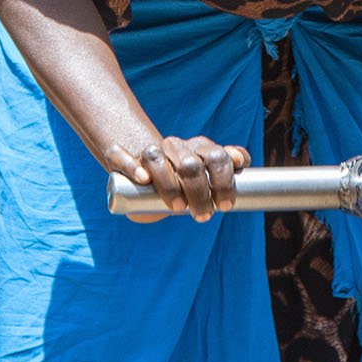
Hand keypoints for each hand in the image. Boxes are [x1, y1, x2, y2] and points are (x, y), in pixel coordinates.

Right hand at [103, 134, 249, 221]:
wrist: (147, 170)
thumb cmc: (184, 178)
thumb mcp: (208, 173)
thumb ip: (227, 167)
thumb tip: (242, 160)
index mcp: (198, 147)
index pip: (216, 156)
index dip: (223, 181)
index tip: (225, 205)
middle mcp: (175, 146)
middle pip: (190, 164)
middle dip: (199, 192)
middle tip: (203, 215)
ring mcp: (149, 151)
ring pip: (155, 157)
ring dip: (168, 185)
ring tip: (178, 208)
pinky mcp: (120, 156)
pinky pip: (121, 156)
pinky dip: (133, 167)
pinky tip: (144, 179)